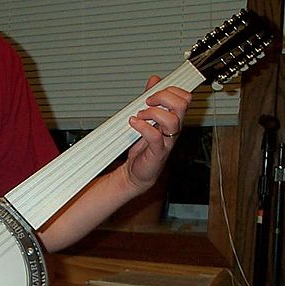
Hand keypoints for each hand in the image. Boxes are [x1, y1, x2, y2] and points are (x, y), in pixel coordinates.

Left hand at [124, 75, 191, 191]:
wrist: (136, 172)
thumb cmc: (143, 148)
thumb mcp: (147, 118)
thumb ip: (151, 99)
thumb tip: (154, 80)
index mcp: (173, 119)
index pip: (184, 97)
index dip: (171, 89)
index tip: (154, 91)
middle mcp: (173, 129)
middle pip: (182, 104)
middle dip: (163, 97)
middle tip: (148, 102)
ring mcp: (167, 140)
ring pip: (172, 120)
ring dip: (152, 113)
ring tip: (140, 116)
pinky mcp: (157, 152)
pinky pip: (155, 136)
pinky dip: (142, 127)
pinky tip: (133, 123)